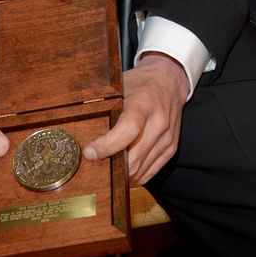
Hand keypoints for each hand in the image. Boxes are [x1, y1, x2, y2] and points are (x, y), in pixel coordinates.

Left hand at [82, 53, 188, 183]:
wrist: (170, 81)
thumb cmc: (141, 84)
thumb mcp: (120, 86)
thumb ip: (106, 107)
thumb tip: (84, 129)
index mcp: (144, 103)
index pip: (129, 129)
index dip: (108, 145)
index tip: (90, 152)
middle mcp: (159, 122)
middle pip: (134, 157)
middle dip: (111, 165)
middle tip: (95, 162)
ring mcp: (167, 137)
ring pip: (140, 170)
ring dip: (122, 173)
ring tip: (109, 164)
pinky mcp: (171, 148)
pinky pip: (149, 172)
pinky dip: (134, 174)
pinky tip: (124, 166)